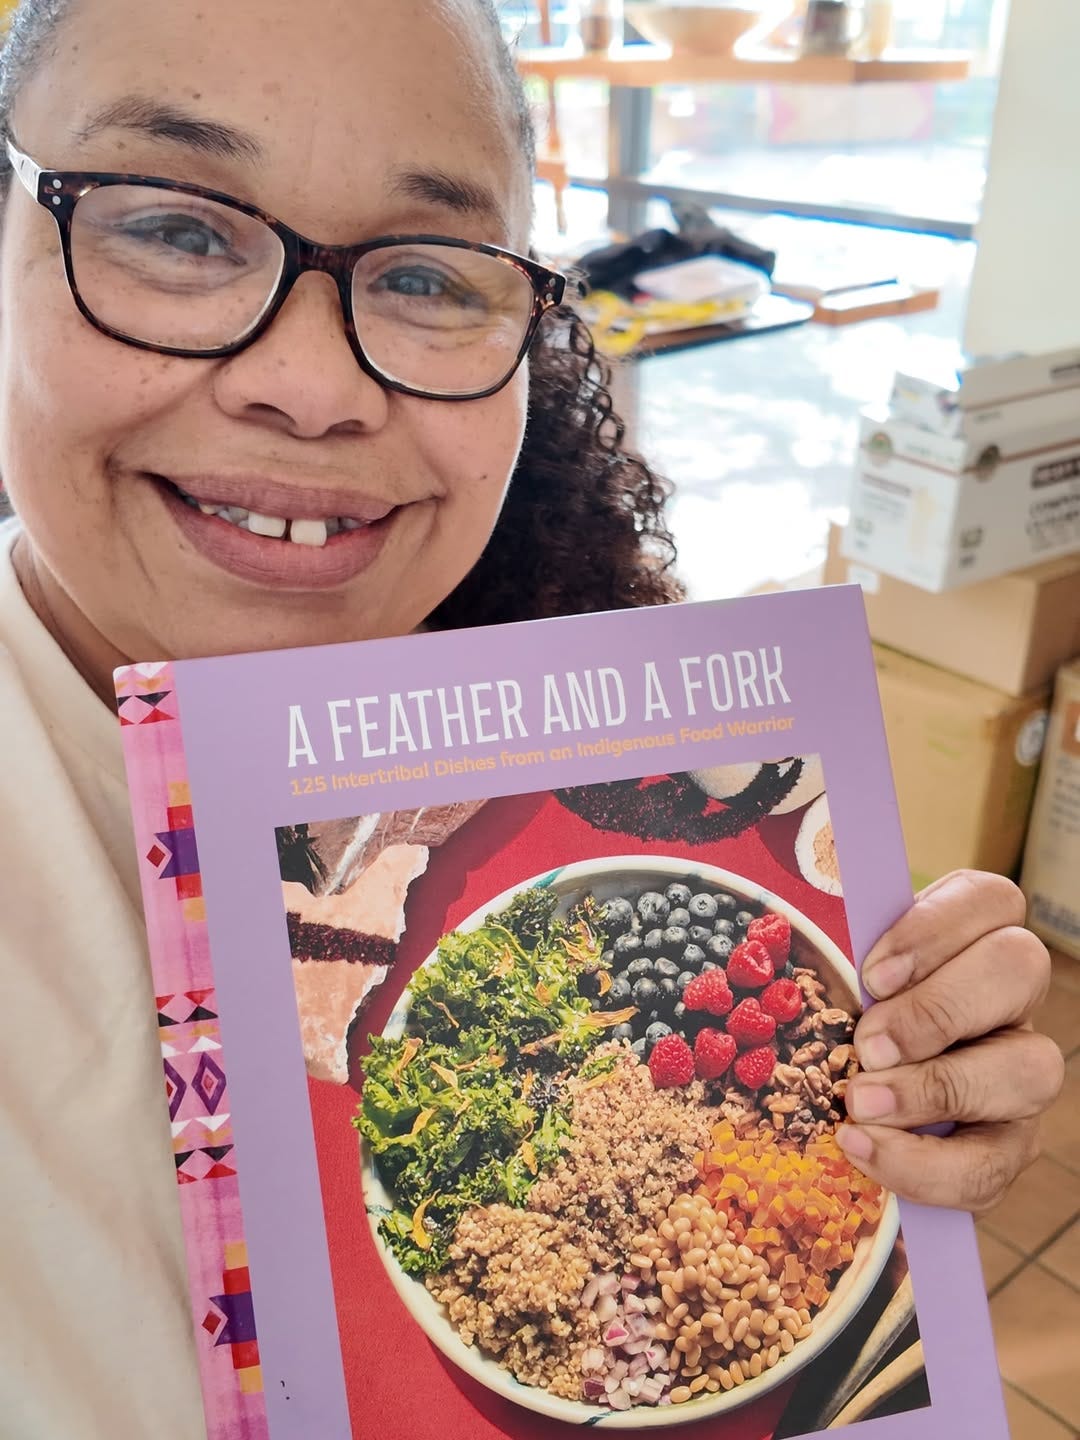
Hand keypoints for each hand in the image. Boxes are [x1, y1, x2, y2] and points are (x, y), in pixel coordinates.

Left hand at [837, 870, 1064, 1212]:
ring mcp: (1017, 1072)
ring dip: (938, 1087)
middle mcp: (1007, 999)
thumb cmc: (835, 1018)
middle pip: (1021, 969)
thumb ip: (827, 946)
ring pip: (1034, 1067)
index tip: (873, 974)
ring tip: (862, 1103)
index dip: (937, 929)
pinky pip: (991, 1164)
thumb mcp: (829, 974)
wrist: (842, 1111)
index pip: (992, 901)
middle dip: (937, 1009)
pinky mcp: (1006, 1146)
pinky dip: (922, 1164)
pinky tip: (860, 1147)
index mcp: (968, 940)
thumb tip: (779, 921)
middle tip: (867, 1045)